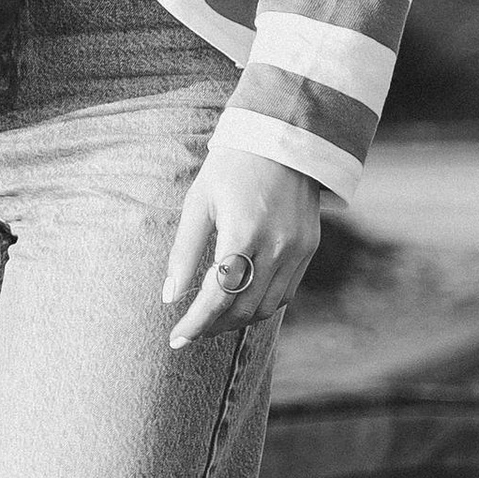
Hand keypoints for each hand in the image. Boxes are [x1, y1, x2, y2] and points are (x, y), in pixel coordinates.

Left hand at [162, 147, 321, 350]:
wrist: (281, 139)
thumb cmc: (230, 168)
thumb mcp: (198, 203)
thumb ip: (184, 253)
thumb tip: (169, 297)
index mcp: (243, 233)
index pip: (218, 296)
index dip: (195, 323)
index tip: (176, 339)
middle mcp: (276, 246)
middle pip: (244, 309)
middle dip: (214, 325)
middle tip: (191, 328)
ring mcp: (298, 249)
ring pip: (267, 307)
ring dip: (238, 320)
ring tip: (213, 317)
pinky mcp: (309, 248)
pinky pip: (286, 292)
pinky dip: (262, 304)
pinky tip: (242, 300)